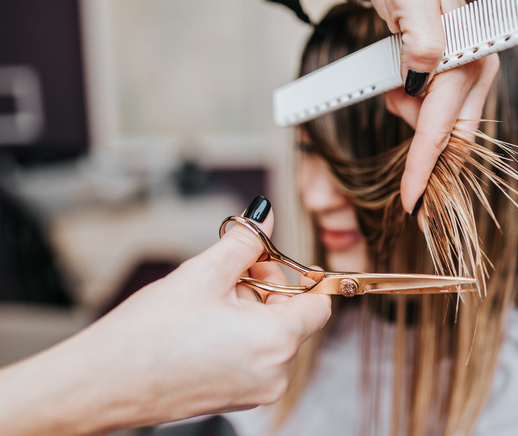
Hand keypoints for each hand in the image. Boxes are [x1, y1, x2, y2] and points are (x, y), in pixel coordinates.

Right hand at [0, 205, 330, 434]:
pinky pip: (254, 357)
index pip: (319, 305)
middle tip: (229, 272)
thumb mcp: (203, 274)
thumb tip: (266, 216)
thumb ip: (245, 241)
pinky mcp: (236, 399)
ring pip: (272, 336)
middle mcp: (275, 375)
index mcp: (277, 343)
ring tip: (208, 301)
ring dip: (250, 310)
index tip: (273, 262)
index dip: (299, 276)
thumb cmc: (146, 337)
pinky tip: (204, 325)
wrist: (100, 386)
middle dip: (266, 288)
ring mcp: (255, 392)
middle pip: (293, 318)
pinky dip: (240, 335)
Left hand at [371, 0, 499, 214]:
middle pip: (452, 138)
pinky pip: (437, 111)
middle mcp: (475, 71)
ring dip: (413, 122)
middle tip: (409, 191)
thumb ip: (423, 41)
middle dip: (426, 161)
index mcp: (468, 60)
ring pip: (443, 126)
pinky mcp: (453, 74)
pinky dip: (414, 111)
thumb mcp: (412, 3)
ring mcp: (466, 73)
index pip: (443, 130)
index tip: (412, 205)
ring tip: (393, 89)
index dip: (425, 170)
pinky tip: (402, 90)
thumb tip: (422, 75)